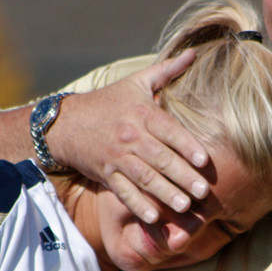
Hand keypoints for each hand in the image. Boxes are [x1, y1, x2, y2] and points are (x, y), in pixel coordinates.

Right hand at [49, 49, 210, 223]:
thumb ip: (167, 71)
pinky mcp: (107, 174)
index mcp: (142, 113)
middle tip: (204, 192)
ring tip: (185, 207)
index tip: (205, 159)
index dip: (187, 145)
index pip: (168, 130)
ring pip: (145, 178)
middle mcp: (130, 136)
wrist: (66, 123)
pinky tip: (153, 218)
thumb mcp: (136, 82)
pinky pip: (124, 192)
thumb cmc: (108, 102)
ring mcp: (117, 157)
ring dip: (165, 194)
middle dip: (183, 176)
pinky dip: (138, 205)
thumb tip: (194, 53)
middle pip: (160, 158)